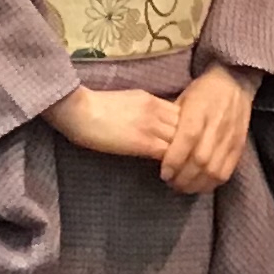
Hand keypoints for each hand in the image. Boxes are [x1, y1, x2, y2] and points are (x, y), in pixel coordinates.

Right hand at [42, 82, 179, 163]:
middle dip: (193, 142)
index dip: (188, 129)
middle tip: (192, 159)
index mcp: (152, 99)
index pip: (183, 113)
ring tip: (186, 171)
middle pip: (189, 126)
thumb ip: (145, 109)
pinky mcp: (144, 142)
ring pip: (183, 141)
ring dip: (186, 156)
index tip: (188, 143)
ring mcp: (152, 126)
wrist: (80, 111)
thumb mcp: (127, 101)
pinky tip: (172, 173)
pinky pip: (170, 154)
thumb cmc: (95, 107)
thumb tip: (155, 122)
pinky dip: (174, 164)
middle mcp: (157, 110)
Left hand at [158, 63, 254, 196]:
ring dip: (197, 183)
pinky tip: (201, 184)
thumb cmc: (203, 91)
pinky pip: (227, 171)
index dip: (174, 160)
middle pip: (200, 159)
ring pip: (214, 169)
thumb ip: (171, 122)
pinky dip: (213, 182)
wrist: (235, 82)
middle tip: (171, 183)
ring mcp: (230, 137)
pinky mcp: (239, 146)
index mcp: (199, 110)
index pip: (187, 140)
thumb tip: (155, 144)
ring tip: (184, 186)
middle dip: (183, 177)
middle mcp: (216, 125)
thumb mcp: (182, 99)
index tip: (164, 173)